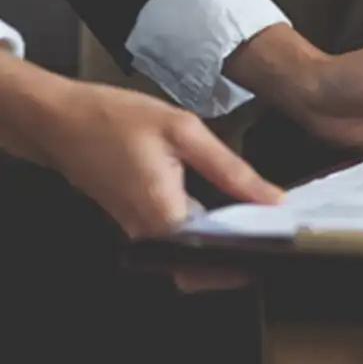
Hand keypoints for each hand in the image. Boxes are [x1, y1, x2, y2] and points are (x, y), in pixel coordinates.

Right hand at [37, 80, 282, 290]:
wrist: (59, 121)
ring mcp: (142, 234)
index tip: (283, 233)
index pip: (218, 256)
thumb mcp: (183, 131)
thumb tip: (272, 198)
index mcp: (164, 216)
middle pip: (207, 263)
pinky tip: (232, 207)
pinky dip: (208, 230)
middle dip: (245, 249)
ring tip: (262, 214)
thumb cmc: (116, 118)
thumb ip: (230, 169)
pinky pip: (180, 239)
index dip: (253, 250)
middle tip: (277, 224)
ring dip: (228, 241)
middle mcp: (151, 236)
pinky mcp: (139, 225)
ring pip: (194, 255)